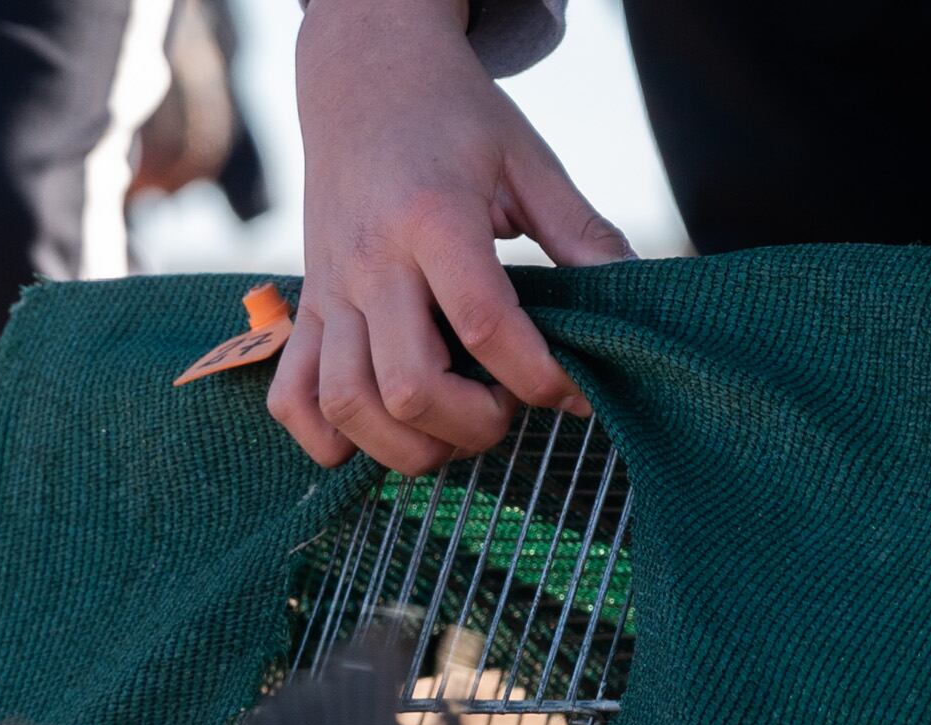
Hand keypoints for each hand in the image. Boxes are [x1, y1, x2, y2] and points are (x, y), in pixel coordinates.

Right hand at [276, 0, 631, 473]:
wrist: (363, 72)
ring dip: (409, 446)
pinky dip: (330, 437)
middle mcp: (370, 261)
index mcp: (432, 218)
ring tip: (452, 425)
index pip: (486, 325)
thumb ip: (582, 233)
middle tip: (505, 406)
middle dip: (474, 425)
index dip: (539, 378)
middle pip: (410, 388)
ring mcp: (328, 288)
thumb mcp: (528, 161)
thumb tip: (637, 291)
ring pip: (348, 406)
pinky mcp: (306, 306)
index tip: (574, 392)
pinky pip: (293, 399)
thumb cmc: (454, 116)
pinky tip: (381, 429)